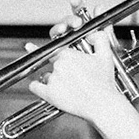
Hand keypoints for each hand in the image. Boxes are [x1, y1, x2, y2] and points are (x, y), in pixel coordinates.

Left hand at [26, 0, 129, 123]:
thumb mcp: (105, 56)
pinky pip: (35, 86)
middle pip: (52, 63)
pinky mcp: (49, 94)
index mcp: (68, 54)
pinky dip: (37, 86)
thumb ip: (99, 39)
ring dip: (52, 79)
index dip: (52, 49)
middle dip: (60, 68)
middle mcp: (58, 65)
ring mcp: (52, 80)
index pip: (54, 48)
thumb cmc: (104, 82)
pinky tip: (42, 87)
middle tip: (73, 76)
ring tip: (68, 86)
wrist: (102, 104)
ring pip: (46, 75)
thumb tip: (91, 34)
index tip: (32, 46)